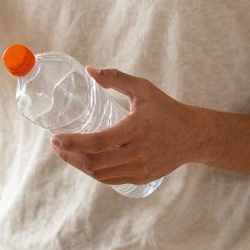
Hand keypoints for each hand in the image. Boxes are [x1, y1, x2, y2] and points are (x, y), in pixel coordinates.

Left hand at [49, 67, 203, 187]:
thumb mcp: (143, 89)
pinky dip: (93, 172)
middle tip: (55, 145)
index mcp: (136, 129)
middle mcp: (137, 152)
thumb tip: (89, 70)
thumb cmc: (166, 109)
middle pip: (94, 162)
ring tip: (65, 152)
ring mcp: (140, 168)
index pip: (98, 141)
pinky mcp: (141, 178)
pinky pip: (110, 179)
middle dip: (69, 155)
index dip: (73, 142)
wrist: (194, 136)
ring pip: (99, 174)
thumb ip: (115, 78)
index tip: (55, 137)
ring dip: (78, 165)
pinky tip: (83, 161)